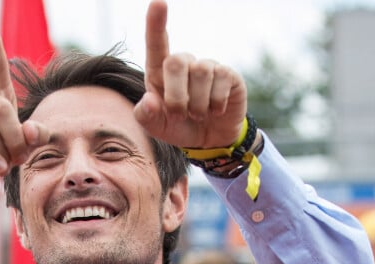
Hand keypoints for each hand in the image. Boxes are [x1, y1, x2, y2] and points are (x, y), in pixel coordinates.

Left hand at [134, 0, 246, 149]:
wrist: (209, 140)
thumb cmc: (178, 127)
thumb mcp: (157, 128)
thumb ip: (146, 116)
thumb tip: (149, 101)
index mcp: (160, 73)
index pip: (156, 44)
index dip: (156, 24)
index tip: (158, 3)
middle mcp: (183, 64)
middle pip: (176, 62)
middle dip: (176, 96)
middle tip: (179, 116)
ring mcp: (206, 67)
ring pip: (200, 73)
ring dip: (197, 104)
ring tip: (198, 115)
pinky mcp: (227, 75)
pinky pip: (220, 81)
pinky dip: (215, 104)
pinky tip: (215, 111)